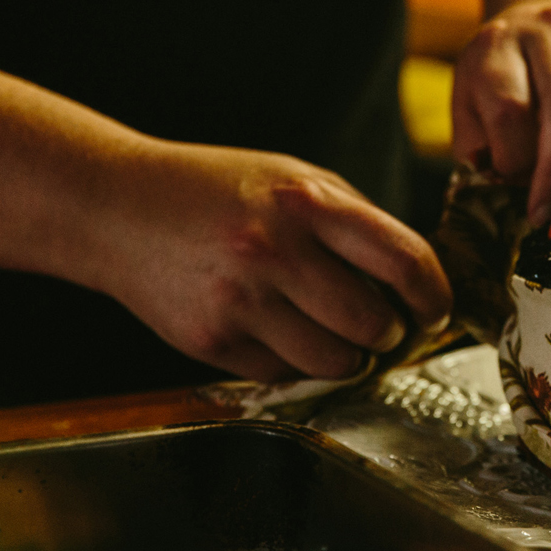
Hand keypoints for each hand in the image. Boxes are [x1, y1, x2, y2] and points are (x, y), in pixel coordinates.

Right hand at [90, 143, 451, 382]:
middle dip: (388, 333)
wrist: (116, 207)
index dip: (433, 295)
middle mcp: (274, 251)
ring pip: (333, 362)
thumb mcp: (291, 177)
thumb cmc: (215, 190)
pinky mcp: (210, 340)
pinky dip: (293, 362)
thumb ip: (354, 221)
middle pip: (372, 323)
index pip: (404, 260)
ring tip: (334, 333)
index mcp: (307, 202)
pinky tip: (277, 330)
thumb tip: (414, 280)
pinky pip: (282, 373)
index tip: (434, 310)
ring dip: (347, 357)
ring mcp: (239, 300)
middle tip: (380, 326)